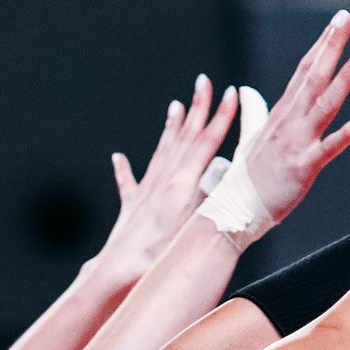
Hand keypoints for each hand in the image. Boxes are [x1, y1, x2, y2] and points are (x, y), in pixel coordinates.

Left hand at [93, 73, 238, 276]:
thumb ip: (207, 194)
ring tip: (174, 106)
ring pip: (161, 150)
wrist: (122, 268)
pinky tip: (118, 157)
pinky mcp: (131, 205)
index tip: (231, 92)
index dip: (221, 116)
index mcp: (181, 180)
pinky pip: (128, 181)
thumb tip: (221, 172)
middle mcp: (163, 178)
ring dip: (170, 127)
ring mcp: (145, 189)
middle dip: (197, 107)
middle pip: (184, 136)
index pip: (206, 140)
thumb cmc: (159, 252)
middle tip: (203, 81)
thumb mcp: (193, 222)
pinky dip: (123, 168)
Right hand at [240, 10, 349, 225]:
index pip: (303, 71)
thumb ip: (252, 111)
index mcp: (280, 114)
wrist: (232, 210)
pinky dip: (348, 132)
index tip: (335, 22)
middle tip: (345, 17)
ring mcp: (296, 142)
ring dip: (344, 77)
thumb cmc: (245, 178)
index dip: (321, 45)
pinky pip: (330, 147)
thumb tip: (245, 90)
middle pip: (313, 76)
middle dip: (330, 45)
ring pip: (324, 103)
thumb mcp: (249, 137)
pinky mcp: (303, 166)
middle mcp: (289, 122)